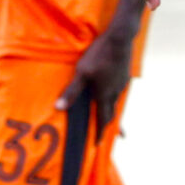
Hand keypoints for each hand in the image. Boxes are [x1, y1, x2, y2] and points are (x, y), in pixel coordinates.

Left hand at [57, 27, 133, 141]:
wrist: (120, 39)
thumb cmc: (98, 56)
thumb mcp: (82, 73)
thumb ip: (72, 91)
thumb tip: (58, 108)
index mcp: (105, 95)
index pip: (103, 120)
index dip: (100, 134)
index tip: (98, 145)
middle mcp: (116, 92)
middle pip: (112, 113)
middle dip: (108, 125)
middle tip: (107, 134)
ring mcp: (122, 83)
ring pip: (116, 101)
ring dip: (112, 110)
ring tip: (108, 114)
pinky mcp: (125, 74)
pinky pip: (119, 90)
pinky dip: (114, 96)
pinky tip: (111, 90)